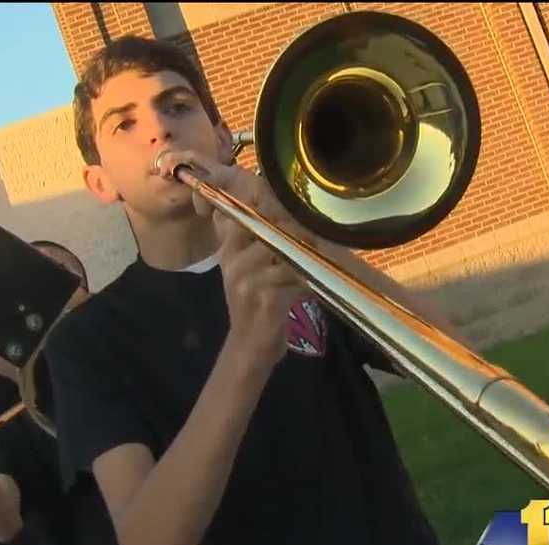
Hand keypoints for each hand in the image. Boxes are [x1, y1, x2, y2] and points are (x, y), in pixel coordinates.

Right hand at [154, 150, 311, 370]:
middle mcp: (234, 258)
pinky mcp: (266, 298)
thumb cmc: (254, 304)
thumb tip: (273, 205)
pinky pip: (295, 278)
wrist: (249, 346)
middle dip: (296, 227)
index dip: (260, 193)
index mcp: (229, 248)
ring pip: (287, 251)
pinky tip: (314, 286)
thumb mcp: (244, 268)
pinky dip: (309, 281)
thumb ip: (252, 239)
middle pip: (269, 225)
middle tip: (317, 231)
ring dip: (307, 256)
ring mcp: (248, 279)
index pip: (241, 208)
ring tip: (319, 260)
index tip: (288, 194)